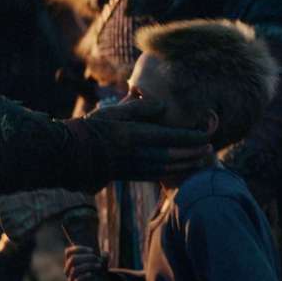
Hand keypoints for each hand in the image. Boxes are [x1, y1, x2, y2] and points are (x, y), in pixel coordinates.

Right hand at [63, 245, 105, 280]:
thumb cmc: (95, 270)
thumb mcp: (98, 262)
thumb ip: (103, 257)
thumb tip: (106, 255)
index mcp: (70, 260)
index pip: (69, 252)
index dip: (79, 249)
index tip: (92, 250)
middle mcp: (67, 269)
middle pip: (73, 259)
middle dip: (86, 257)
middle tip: (97, 258)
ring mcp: (70, 278)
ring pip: (75, 269)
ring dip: (88, 266)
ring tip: (99, 266)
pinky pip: (77, 280)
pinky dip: (85, 276)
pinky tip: (91, 274)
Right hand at [67, 98, 211, 180]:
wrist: (71, 153)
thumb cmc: (93, 127)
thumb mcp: (114, 111)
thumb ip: (139, 107)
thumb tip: (163, 105)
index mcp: (135, 135)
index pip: (171, 136)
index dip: (191, 137)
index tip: (206, 134)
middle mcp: (138, 153)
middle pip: (174, 154)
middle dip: (193, 152)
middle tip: (209, 148)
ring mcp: (134, 166)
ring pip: (168, 167)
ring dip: (186, 163)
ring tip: (200, 158)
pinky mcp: (129, 175)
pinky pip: (156, 175)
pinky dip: (172, 172)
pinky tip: (179, 168)